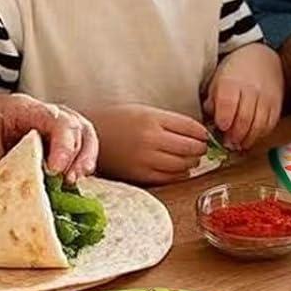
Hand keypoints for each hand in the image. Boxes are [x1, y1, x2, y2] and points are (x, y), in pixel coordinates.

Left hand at [0, 93, 97, 181]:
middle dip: (76, 155)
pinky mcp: (54, 142)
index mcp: (20, 109)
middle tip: (68, 180)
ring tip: (73, 182)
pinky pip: (78, 146)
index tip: (55, 171)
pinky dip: (80, 163)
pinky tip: (72, 182)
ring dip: (84, 159)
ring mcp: (50, 125)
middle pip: (75, 125)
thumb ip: (2, 170)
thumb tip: (24, 193)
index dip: (63, 145)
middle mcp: (40, 113)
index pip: (55, 119)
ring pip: (82, 134)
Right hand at [90, 104, 208, 184]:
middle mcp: (150, 139)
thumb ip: (168, 122)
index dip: (203, 133)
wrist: (86, 138)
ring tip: (190, 159)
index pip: (192, 128)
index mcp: (152, 118)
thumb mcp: (142, 111)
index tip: (204, 135)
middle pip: (191, 147)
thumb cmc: (116, 121)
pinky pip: (169, 178)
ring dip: (192, 162)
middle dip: (200, 149)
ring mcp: (145, 159)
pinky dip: (179, 175)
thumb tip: (197, 133)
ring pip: (183, 165)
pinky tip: (178, 169)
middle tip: (200, 148)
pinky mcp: (139, 175)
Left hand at [204, 43, 283, 149]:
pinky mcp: (277, 105)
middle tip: (228, 144)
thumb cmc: (234, 72)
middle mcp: (251, 89)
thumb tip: (210, 124)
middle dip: (235, 135)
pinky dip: (260, 135)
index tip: (220, 128)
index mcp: (232, 81)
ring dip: (248, 139)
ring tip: (238, 145)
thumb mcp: (217, 81)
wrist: (260, 58)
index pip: (228, 102)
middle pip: (245, 118)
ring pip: (259, 124)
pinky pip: (270, 125)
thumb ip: (212, 102)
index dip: (224, 118)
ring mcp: (266, 98)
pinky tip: (251, 137)